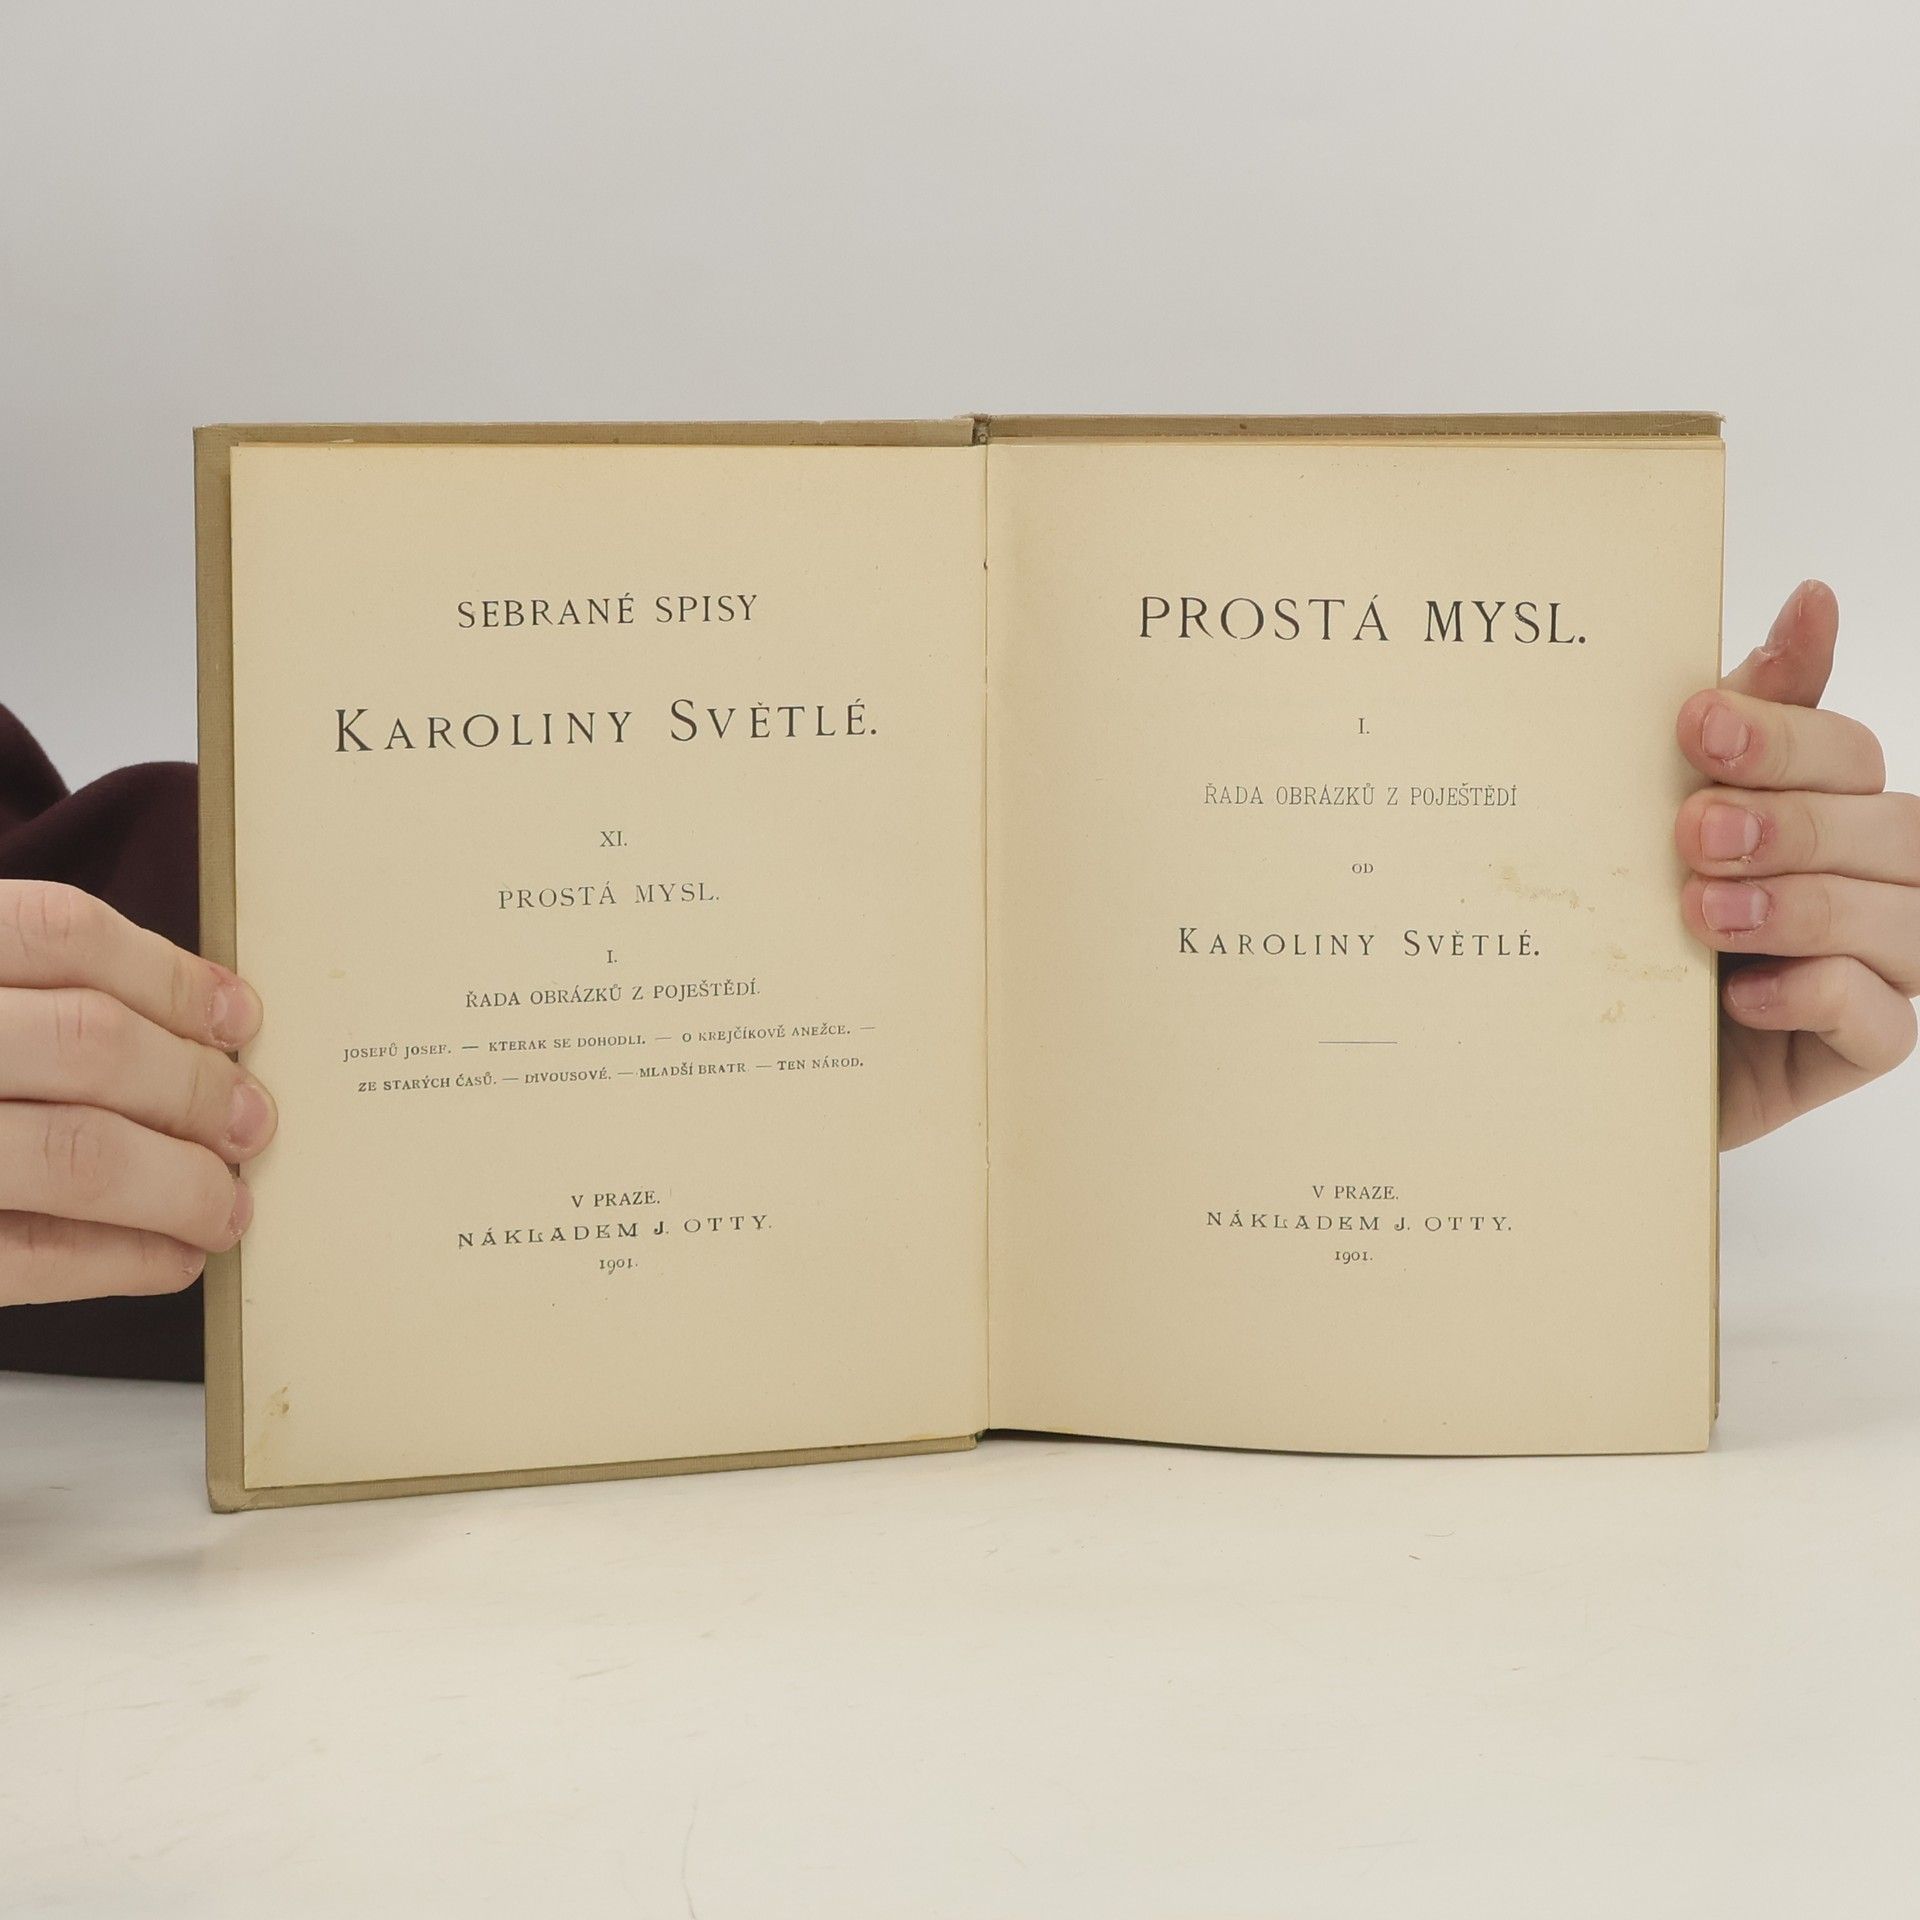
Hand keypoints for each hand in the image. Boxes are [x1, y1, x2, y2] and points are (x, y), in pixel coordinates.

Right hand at [0, 881, 273, 1301]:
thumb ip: (22, 997)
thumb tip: (198, 1027)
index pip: (60, 932)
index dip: (171, 976)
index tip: (240, 1017)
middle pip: (89, 1043)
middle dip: (194, 1088)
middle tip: (250, 1120)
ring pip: (76, 1153)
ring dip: (180, 1184)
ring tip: (227, 1203)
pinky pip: (28, 1255)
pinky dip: (121, 1259)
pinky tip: (171, 1258)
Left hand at [1675, 581, 1918, 1146]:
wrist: (1581, 1047)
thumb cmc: (1633, 918)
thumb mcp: (1658, 814)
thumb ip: (1743, 722)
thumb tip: (1812, 599)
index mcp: (1825, 807)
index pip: (1846, 752)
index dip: (1782, 735)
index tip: (1697, 726)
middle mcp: (1867, 878)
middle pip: (1891, 827)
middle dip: (1792, 824)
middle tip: (1695, 832)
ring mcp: (1876, 965)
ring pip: (1901, 919)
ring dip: (1802, 908)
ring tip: (1704, 913)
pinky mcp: (1857, 1045)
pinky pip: (1879, 1020)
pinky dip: (1816, 996)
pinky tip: (1742, 995)